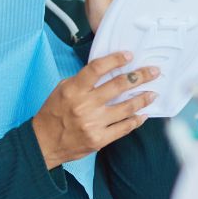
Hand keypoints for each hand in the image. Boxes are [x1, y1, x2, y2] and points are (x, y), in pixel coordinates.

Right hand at [31, 50, 158, 169]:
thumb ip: (83, 80)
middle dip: (139, 77)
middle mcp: (84, 105)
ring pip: (126, 108)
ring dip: (142, 99)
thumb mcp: (62, 89)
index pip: (97, 68)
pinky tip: (143, 114)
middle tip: (153, 71)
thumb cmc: (53, 113)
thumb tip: (107, 70)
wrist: (44, 143)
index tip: (129, 55)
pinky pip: (123, 128)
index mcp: (73, 89)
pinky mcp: (99, 139)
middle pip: (117, 86)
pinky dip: (135, 120)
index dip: (115, 60)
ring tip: (152, 93)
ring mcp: (93, 123)